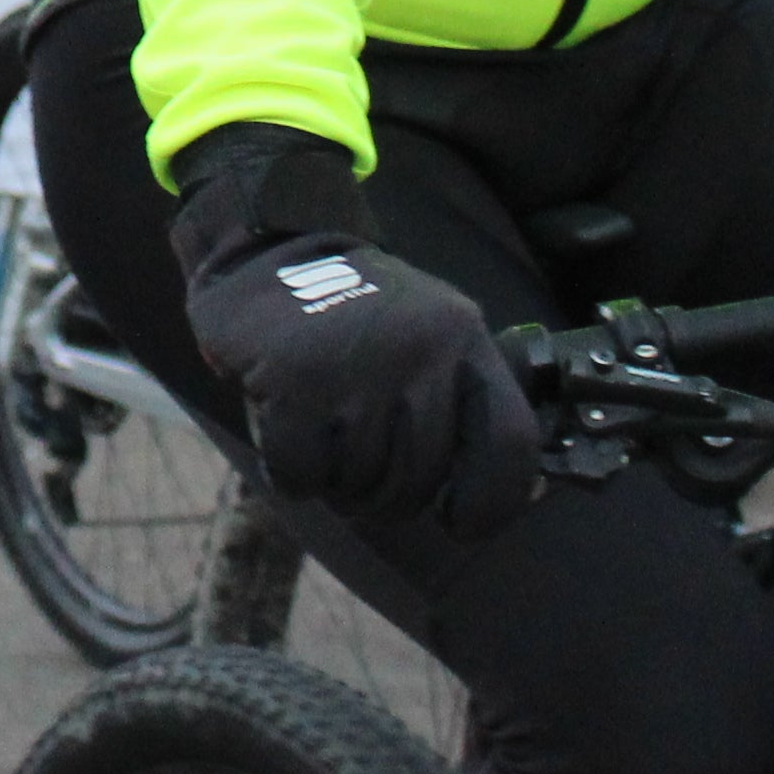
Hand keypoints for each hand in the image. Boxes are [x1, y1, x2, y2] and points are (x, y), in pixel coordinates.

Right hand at [169, 123, 538, 538]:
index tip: (459, 524)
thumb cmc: (351, 317)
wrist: (263, 249)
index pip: (510, 442)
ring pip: (360, 483)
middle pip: (420, 480)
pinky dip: (289, 471)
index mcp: (463, 337)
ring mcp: (357, 364)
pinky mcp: (295, 379)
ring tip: (320, 435)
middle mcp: (420, 349)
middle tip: (357, 469)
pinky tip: (282, 433)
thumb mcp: (427, 339)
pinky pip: (303, 473)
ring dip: (335, 480)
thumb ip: (463, 406)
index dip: (490, 503)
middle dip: (385, 496)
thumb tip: (510, 503)